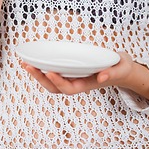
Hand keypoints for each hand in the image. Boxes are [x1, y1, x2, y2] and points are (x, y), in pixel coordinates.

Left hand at [19, 52, 134, 94]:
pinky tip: (35, 60)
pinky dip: (43, 68)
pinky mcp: (72, 71)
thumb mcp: (121, 67)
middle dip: (40, 79)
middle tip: (28, 65)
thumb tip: (102, 77)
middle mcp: (78, 83)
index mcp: (88, 84)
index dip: (58, 82)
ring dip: (38, 74)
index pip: (69, 88)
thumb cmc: (120, 67)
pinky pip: (55, 73)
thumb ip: (113, 72)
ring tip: (25, 63)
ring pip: (52, 82)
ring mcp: (74, 78)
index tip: (49, 72)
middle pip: (55, 88)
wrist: (122, 70)